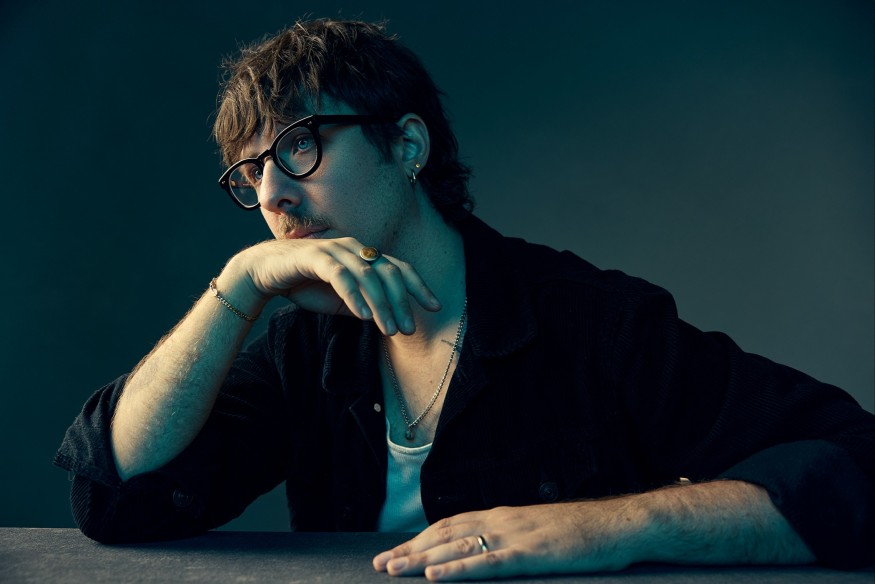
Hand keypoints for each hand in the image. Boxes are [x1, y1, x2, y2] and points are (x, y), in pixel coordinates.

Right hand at [222, 237, 440, 334]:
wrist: (263, 273)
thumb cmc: (304, 284)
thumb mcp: (341, 299)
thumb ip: (363, 304)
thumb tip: (388, 320)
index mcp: (363, 255)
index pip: (398, 268)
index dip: (417, 286)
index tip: (434, 307)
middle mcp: (353, 248)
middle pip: (388, 272)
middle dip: (401, 302)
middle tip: (408, 329)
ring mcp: (335, 249)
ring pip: (367, 276)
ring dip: (381, 305)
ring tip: (389, 330)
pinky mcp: (315, 256)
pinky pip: (340, 276)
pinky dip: (354, 295)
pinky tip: (363, 316)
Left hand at [372, 502, 641, 580]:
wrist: (619, 525)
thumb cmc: (584, 533)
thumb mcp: (541, 532)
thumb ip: (512, 538)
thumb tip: (489, 549)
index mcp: (504, 515)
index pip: (451, 524)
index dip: (421, 538)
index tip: (397, 550)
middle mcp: (502, 520)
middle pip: (446, 533)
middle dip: (410, 549)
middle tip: (380, 563)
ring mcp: (516, 536)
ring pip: (458, 546)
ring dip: (421, 558)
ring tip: (393, 569)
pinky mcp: (531, 554)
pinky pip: (487, 563)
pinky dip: (457, 569)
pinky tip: (434, 577)